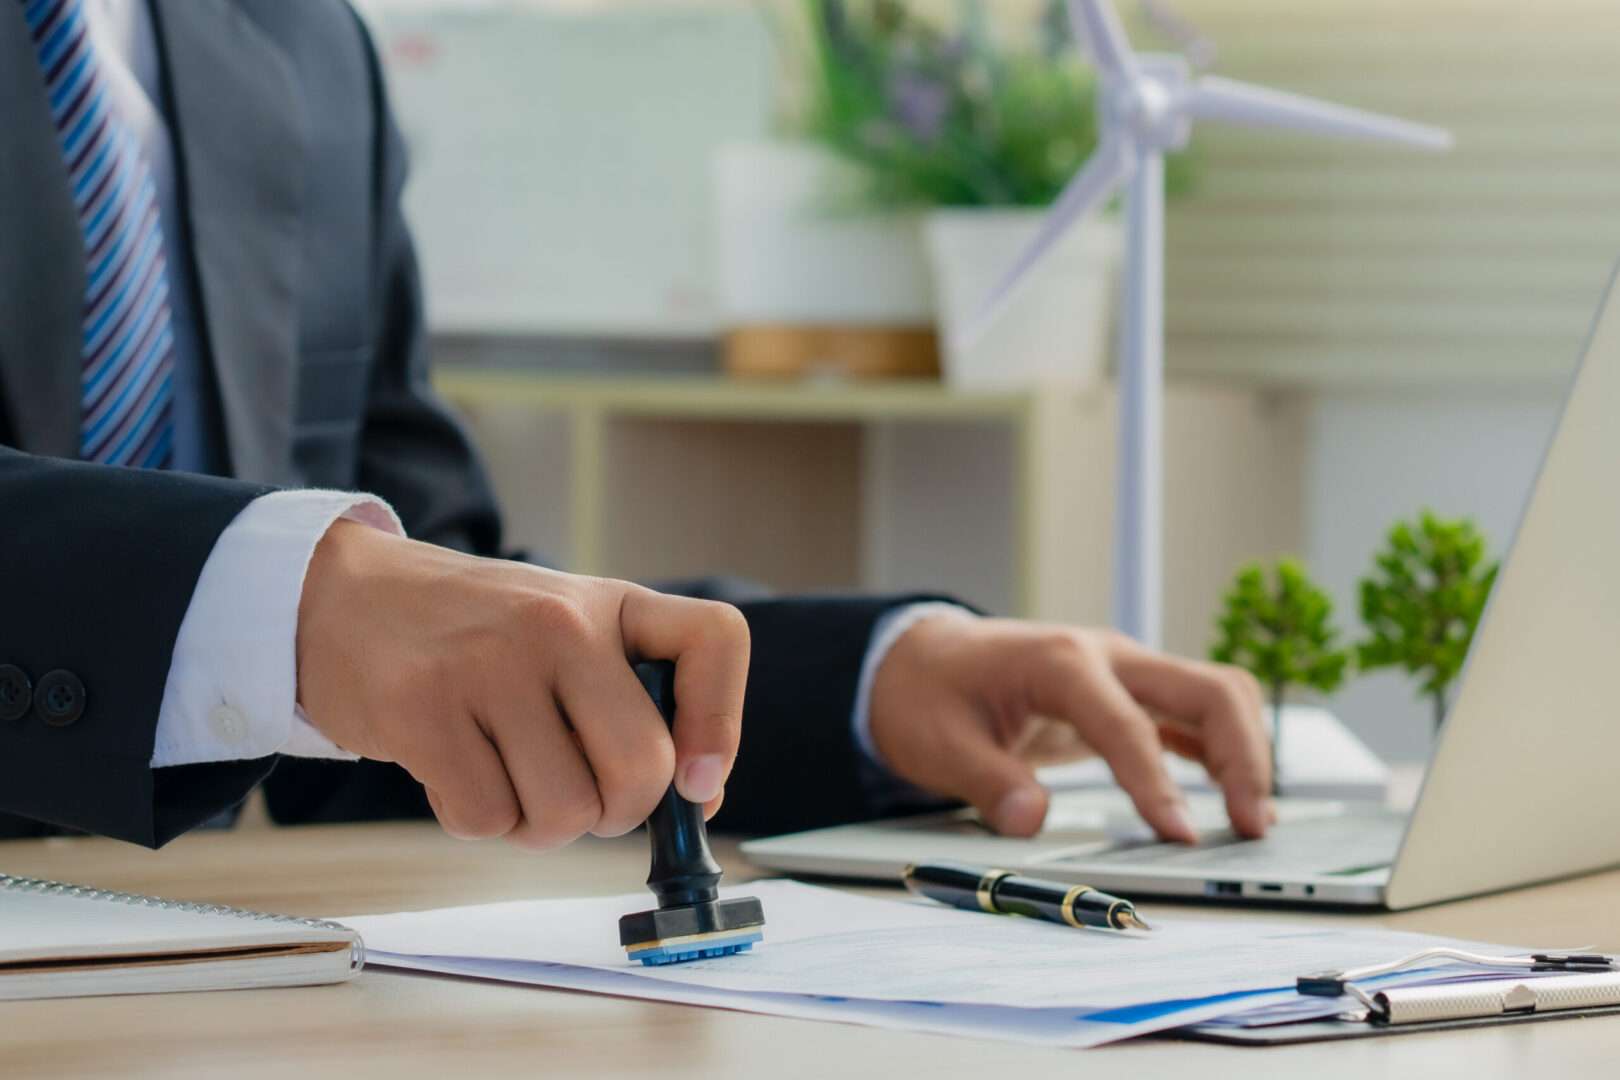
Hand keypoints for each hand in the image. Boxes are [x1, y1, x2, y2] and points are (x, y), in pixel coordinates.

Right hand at [295, 521, 749, 848]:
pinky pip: (488, 820)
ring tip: (504, 774)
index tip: (695, 782)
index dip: (721, 725)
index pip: (714, 638)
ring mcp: (489, 663)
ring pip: (563, 812)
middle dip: (614, 814)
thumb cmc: (475, 636)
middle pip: (640, 769)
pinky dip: (477, 820)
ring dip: (538, 825)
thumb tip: (698, 800)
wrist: (344, 598)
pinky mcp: (422, 709)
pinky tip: (455, 771)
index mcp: (609, 604)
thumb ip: (631, 706)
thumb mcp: (566, 638)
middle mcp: (559, 623)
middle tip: (579, 798)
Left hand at [868, 612, 1271, 842]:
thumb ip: (986, 780)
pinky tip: (1237, 798)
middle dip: (1243, 755)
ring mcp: (1123, 671)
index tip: (1181, 837)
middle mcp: (1105, 656)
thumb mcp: (936, 743)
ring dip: (1246, 751)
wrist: (920, 660)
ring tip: (1255, 821)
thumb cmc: (928, 696)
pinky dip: (1224, 751)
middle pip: (1207, 690)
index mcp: (1059, 662)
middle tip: (1253, 827)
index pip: (1127, 724)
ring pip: (1215, 696)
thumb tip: (1029, 820)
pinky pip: (1193, 716)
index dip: (1157, 783)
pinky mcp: (1126, 694)